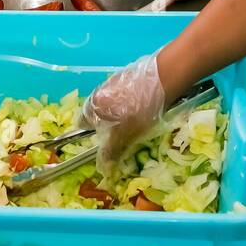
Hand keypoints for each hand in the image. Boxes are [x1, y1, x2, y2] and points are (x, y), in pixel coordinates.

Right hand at [81, 54, 164, 175]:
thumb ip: (111, 151)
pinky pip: (124, 96)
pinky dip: (131, 103)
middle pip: (97, 115)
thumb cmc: (140, 110)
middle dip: (109, 127)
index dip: (92, 135)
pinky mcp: (127, 77)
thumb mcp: (125, 136)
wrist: (163, 79)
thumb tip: (102, 168)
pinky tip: (146, 107)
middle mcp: (97, 92)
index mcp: (92, 106)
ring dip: (121, 115)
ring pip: (112, 106)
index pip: (82, 124)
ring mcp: (112, 82)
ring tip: (139, 121)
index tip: (106, 142)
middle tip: (125, 135)